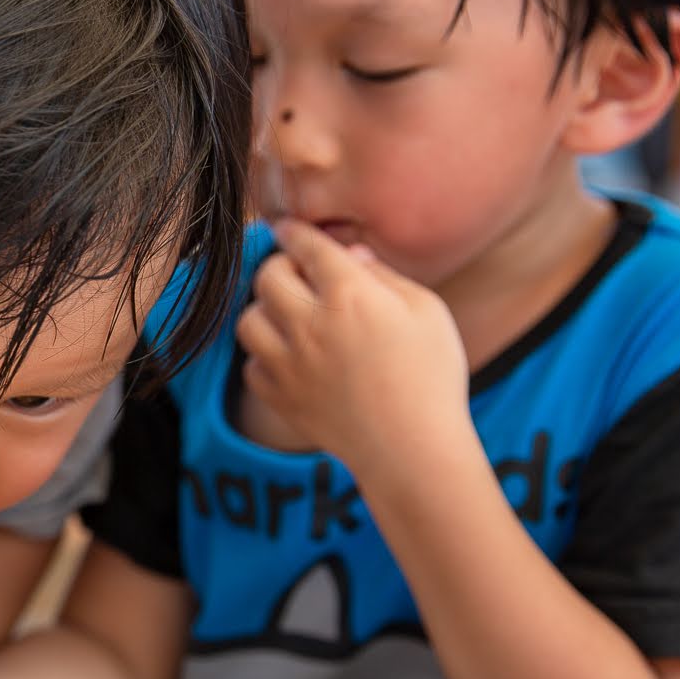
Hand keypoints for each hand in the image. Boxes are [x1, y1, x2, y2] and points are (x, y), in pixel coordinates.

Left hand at [235, 221, 468, 472]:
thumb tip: (350, 254)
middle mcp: (310, 324)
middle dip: (280, 266)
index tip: (288, 228)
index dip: (295, 231)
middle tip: (297, 273)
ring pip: (248, 320)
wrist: (413, 450)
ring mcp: (289, 363)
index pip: (307, 246)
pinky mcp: (280, 397)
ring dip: (266, 311)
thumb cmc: (432, 377)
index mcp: (350, 294)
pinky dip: (265, 358)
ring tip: (291, 317)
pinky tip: (292, 359)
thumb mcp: (427, 311)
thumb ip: (385, 275)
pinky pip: (252, 365)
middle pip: (267, 276)